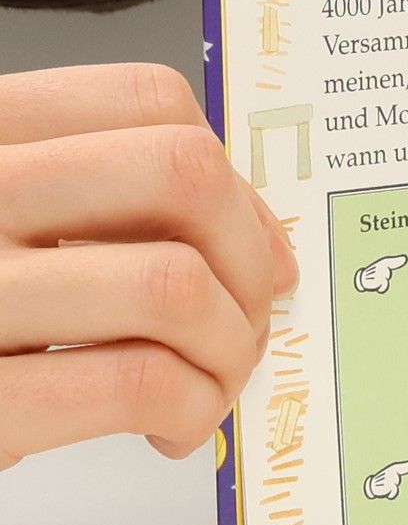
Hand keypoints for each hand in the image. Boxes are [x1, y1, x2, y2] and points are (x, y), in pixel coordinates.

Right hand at [0, 65, 298, 467]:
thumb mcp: (21, 225)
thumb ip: (119, 206)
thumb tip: (266, 251)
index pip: (145, 99)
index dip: (230, 177)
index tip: (254, 246)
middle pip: (181, 175)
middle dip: (248, 258)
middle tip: (244, 319)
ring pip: (173, 284)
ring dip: (228, 347)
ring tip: (211, 381)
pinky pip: (136, 382)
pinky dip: (192, 408)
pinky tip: (172, 425)